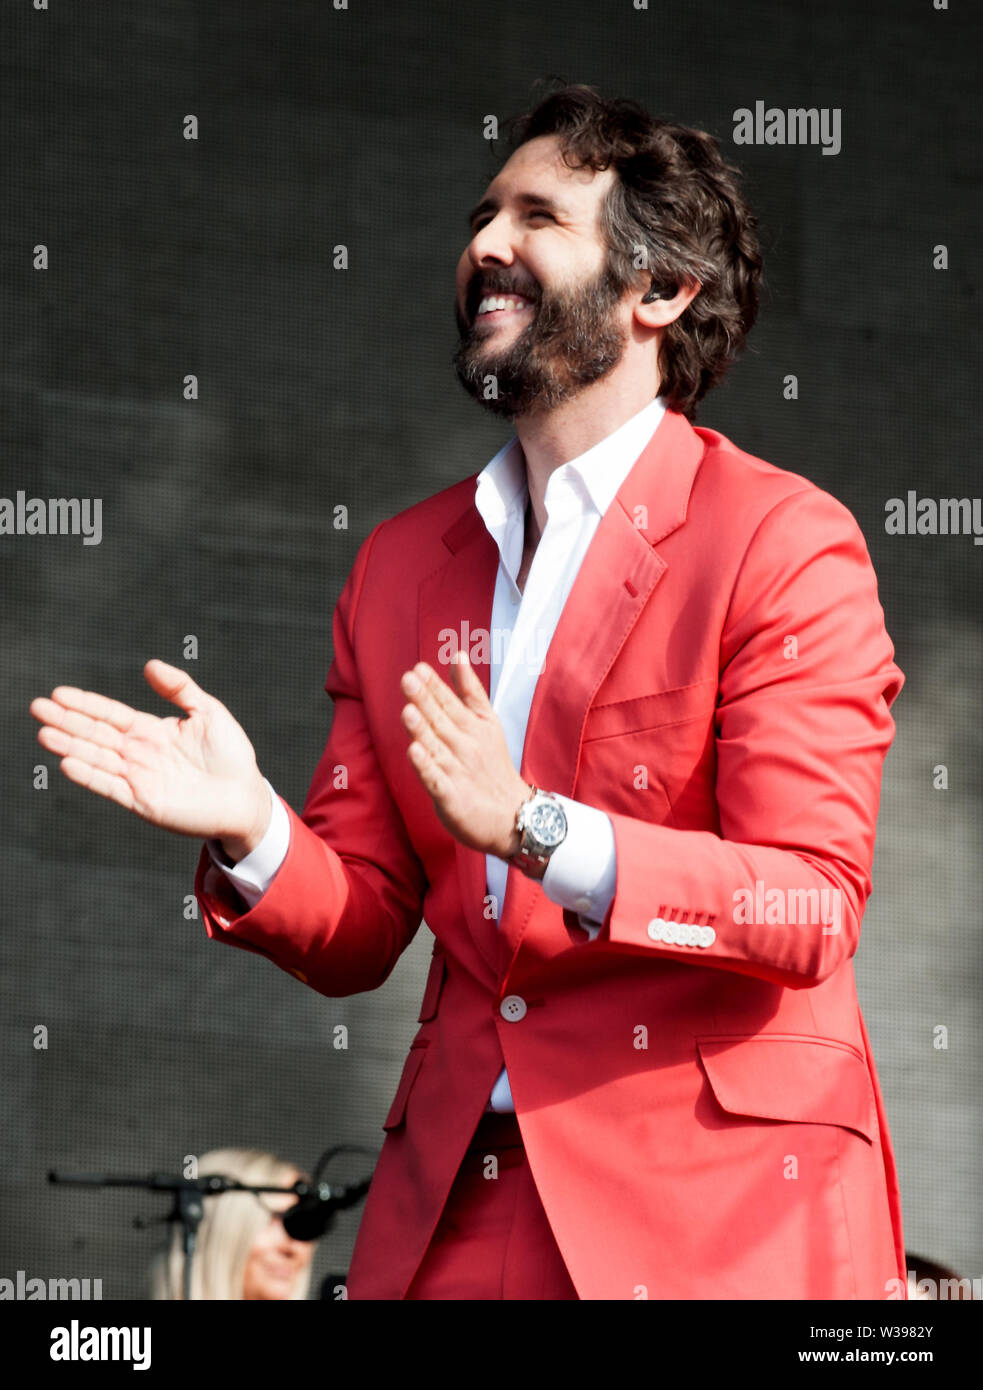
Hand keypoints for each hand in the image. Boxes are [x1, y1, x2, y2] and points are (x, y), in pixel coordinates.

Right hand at [29, 659, 270, 855]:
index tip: (59, 693)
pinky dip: (90, 776)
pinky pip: (111, 787)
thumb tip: (149, 664)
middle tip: (37, 707)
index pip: (111, 714)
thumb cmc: (231, 755)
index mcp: (152, 731)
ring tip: (43, 734)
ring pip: (97, 758)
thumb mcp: (208, 712)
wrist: (246, 798)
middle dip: (67, 721)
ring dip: (70, 747)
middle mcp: (139, 753)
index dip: (86, 704)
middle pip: (96, 734)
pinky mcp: (144, 801)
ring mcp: (139, 778)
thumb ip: (179, 688)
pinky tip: (69, 764)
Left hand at [400, 653, 530, 859]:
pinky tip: (415, 753)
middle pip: (442, 721)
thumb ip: (469, 690)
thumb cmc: (493, 766)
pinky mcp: (451, 797)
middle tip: (409, 679)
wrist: (513, 816)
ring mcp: (458, 772)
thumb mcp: (487, 722)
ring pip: (437, 747)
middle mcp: (466, 746)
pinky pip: (436, 780)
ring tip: (409, 711)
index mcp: (474, 727)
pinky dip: (426, 767)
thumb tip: (458, 654)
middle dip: (425, 700)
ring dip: (422, 730)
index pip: (452, 702)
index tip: (419, 669)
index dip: (435, 686)